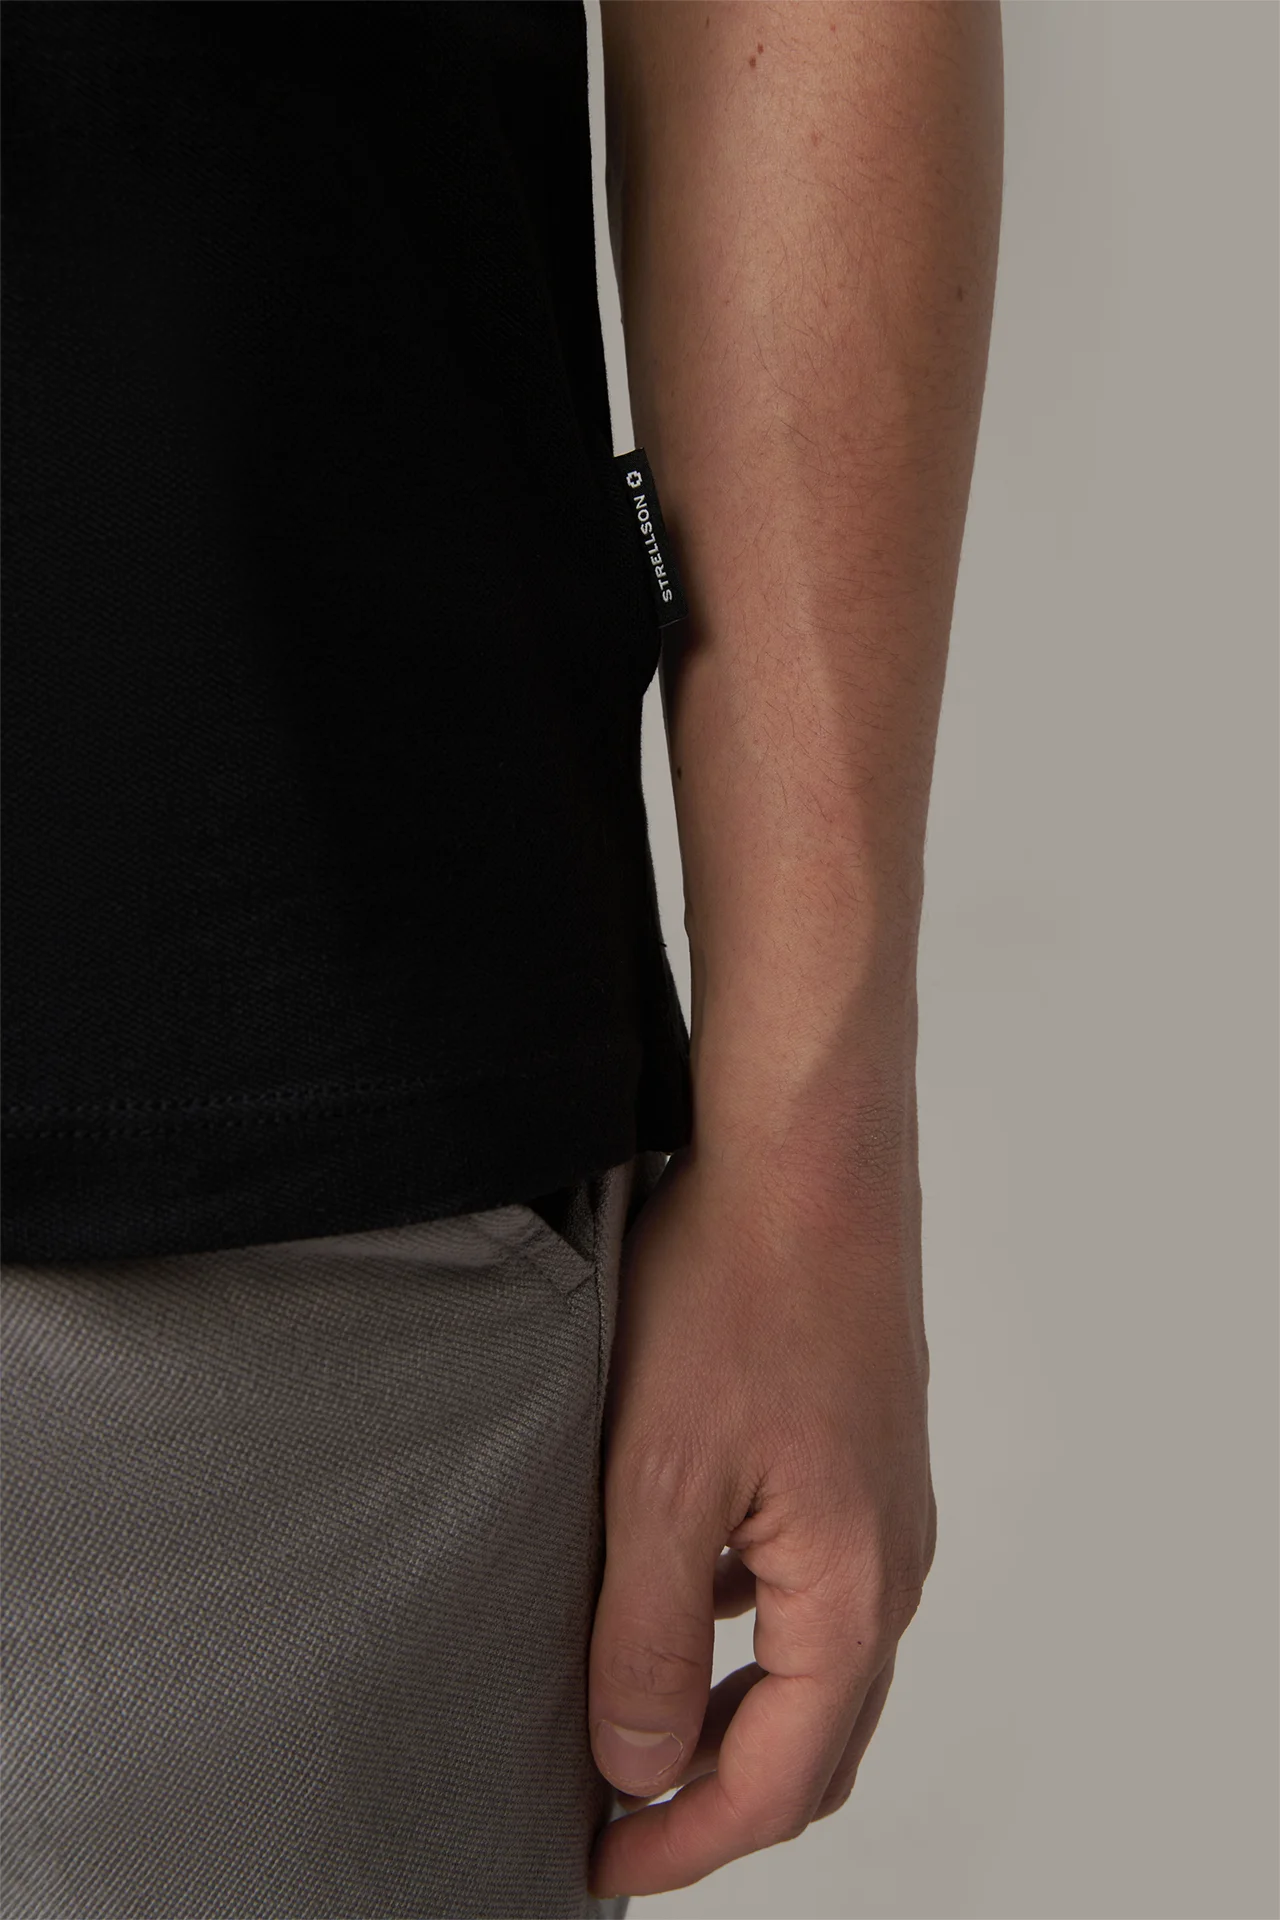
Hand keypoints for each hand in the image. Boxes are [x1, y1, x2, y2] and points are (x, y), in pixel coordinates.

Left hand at [586, 1117, 936, 1897]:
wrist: (804, 1156)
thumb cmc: (737, 1294)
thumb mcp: (660, 1480)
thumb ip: (648, 1637)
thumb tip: (638, 1764)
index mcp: (851, 1593)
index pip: (778, 1782)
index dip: (683, 1841)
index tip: (596, 1865)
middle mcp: (886, 1564)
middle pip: (812, 1740)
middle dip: (713, 1793)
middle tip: (611, 1811)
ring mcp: (879, 1507)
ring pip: (808, 1662)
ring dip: (726, 1708)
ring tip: (622, 1708)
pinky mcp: (853, 1456)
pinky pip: (804, 1584)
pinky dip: (738, 1628)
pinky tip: (665, 1587)